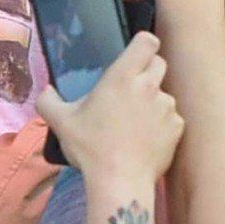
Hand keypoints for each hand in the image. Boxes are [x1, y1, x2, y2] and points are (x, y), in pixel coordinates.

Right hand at [34, 30, 180, 193]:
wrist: (119, 181)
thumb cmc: (90, 148)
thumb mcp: (60, 122)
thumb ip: (48, 101)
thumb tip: (46, 91)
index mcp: (122, 77)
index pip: (147, 42)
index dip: (143, 45)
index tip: (134, 55)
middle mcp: (149, 86)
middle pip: (159, 63)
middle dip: (148, 71)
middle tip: (130, 90)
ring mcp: (167, 106)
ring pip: (164, 93)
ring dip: (153, 101)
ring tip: (134, 122)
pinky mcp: (178, 127)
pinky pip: (172, 117)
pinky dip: (162, 124)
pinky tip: (145, 139)